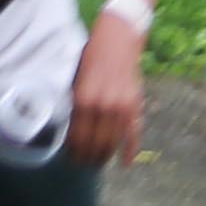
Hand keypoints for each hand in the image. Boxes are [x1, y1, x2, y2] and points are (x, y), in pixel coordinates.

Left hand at [68, 14, 146, 169]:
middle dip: (88, 157)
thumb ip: (75, 106)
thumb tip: (70, 132)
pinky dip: (131, 149)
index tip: (70, 160)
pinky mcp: (135, 105)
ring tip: (98, 164)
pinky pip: (133, 132)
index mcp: (83, 100)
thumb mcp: (75, 82)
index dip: (73, 152)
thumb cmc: (91, 58)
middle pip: (95, 143)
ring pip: (113, 141)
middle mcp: (103, 106)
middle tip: (82, 165)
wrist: (118, 40)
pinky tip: (126, 163)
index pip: (77, 137)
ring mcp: (122, 107)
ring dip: (105, 156)